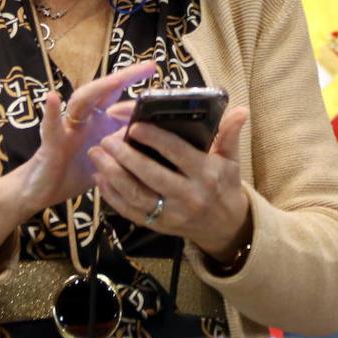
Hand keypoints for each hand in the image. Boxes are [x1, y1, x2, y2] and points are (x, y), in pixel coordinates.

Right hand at [11, 60, 157, 217]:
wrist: (42, 191)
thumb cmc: (75, 172)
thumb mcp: (109, 161)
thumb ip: (126, 147)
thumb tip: (157, 139)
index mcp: (99, 122)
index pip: (121, 103)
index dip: (140, 97)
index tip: (162, 90)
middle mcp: (84, 119)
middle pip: (104, 92)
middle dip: (126, 77)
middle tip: (151, 66)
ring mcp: (67, 128)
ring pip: (81, 101)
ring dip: (99, 88)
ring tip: (118, 80)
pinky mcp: (50, 143)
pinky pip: (50, 127)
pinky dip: (51, 113)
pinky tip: (52, 97)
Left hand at [88, 104, 252, 263]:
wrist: (225, 226)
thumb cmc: (224, 185)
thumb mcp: (231, 159)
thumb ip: (230, 134)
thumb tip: (241, 110)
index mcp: (206, 174)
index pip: (177, 153)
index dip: (155, 138)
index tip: (134, 126)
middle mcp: (188, 195)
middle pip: (151, 174)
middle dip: (126, 156)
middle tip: (107, 139)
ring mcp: (172, 213)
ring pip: (136, 195)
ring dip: (112, 175)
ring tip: (96, 155)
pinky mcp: (158, 225)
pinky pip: (131, 211)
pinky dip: (112, 196)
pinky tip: (99, 179)